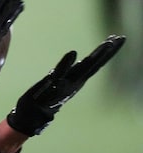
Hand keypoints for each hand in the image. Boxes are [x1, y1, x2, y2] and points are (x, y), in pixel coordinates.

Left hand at [7, 35, 124, 135]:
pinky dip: (66, 63)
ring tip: (108, 43)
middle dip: (107, 51)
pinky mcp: (51, 85)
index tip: (119, 38)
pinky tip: (73, 52)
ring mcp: (65, 84)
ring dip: (95, 56)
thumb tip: (79, 59)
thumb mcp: (60, 81)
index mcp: (78, 79)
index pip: (95, 63)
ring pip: (83, 68)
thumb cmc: (46, 97)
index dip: (108, 51)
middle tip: (120, 38)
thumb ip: (69, 70)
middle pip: (94, 64)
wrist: (32, 114)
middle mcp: (75, 81)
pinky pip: (59, 73)